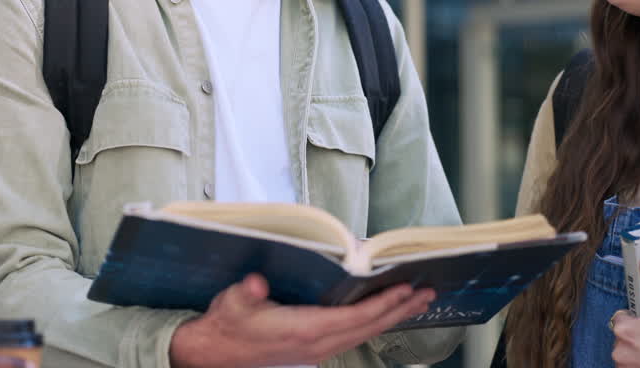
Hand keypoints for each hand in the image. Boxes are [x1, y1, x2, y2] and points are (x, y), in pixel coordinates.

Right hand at [168, 273, 434, 367]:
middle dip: (399, 310)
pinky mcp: (312, 349)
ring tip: (416, 302)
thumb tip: (256, 284)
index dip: (383, 303)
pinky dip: (373, 323)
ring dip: (391, 317)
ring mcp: (316, 350)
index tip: (407, 288)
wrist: (211, 355)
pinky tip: (381, 313)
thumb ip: (246, 293)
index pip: (355, 317)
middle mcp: (316, 345)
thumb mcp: (232, 303)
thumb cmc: (224, 326)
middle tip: (428, 294)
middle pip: (368, 327)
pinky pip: (352, 336)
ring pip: (363, 334)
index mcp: (304, 331)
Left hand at [610, 257, 639, 367]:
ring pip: (626, 352)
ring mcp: (623, 365)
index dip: (638, 320)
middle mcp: (619, 349)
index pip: (622, 317)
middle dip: (638, 336)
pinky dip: (639, 364)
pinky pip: (629, 366)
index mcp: (625, 328)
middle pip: (623, 335)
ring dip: (637, 351)